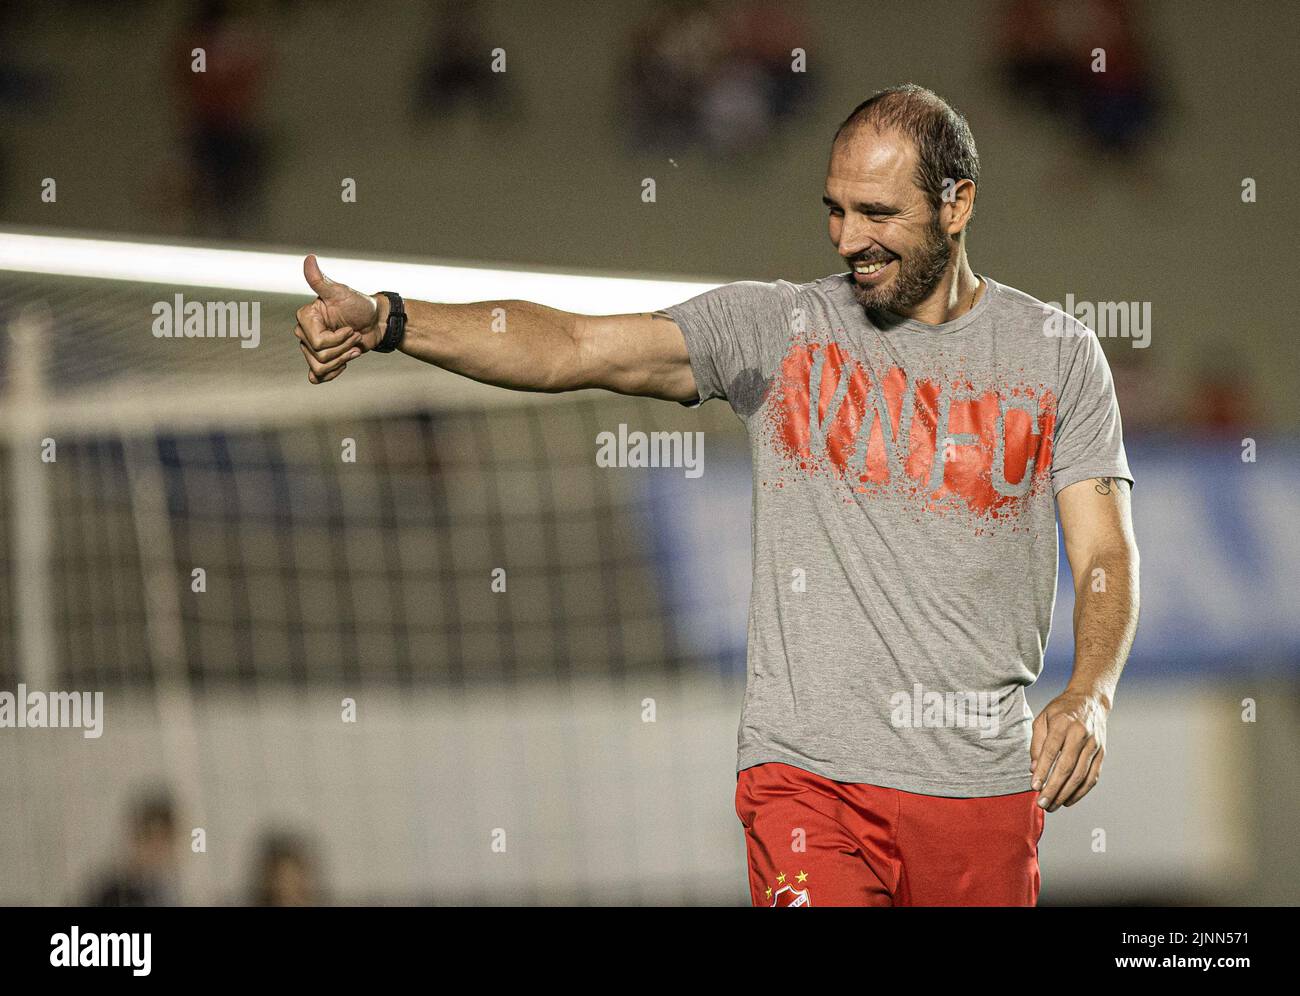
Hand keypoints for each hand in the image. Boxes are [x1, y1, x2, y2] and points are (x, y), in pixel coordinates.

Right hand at [293, 254, 386, 383]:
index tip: (350, 328)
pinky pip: (317, 376)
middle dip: (344, 349)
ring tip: (354, 348)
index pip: (318, 343)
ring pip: (320, 368)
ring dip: (343, 360)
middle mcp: (304, 333)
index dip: (338, 340)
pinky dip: (332, 373)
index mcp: (305, 317)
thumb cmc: (360, 305)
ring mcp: (312, 348)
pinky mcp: (322, 360)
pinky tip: (345, 363)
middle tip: (355, 336)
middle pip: (319, 357)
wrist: (375, 321)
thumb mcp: (341, 292)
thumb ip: (320, 280)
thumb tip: (309, 259)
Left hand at [1029, 688, 1108, 811]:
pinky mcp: (1101, 753)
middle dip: (1054, 788)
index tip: (1034, 786)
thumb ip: (1036, 743)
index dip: (1042, 771)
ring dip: (1066, 794)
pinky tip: (1068, 800)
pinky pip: (1092, 777)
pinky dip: (1081, 792)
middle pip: (1067, 767)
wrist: (1090, 700)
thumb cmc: (1062, 710)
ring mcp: (1094, 745)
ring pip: (1081, 775)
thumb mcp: (1043, 719)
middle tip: (1042, 803)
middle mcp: (1081, 734)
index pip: (1051, 751)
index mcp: (1063, 723)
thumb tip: (1033, 769)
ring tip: (1053, 805)